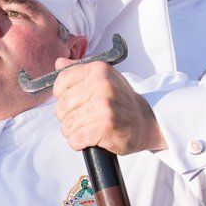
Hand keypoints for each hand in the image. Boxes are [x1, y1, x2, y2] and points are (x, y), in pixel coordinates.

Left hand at [52, 59, 166, 154]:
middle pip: (62, 106)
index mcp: (99, 70)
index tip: (72, 101)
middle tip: (82, 118)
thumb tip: (58, 63)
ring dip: (73, 131)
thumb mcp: (104, 78)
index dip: (61, 95)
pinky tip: (90, 138)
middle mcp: (102, 86)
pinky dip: (78, 143)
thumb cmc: (121, 101)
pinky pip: (75, 139)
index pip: (62, 80)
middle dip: (67, 116)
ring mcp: (104, 107)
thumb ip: (79, 70)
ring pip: (67, 124)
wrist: (146, 122)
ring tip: (88, 128)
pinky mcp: (105, 128)